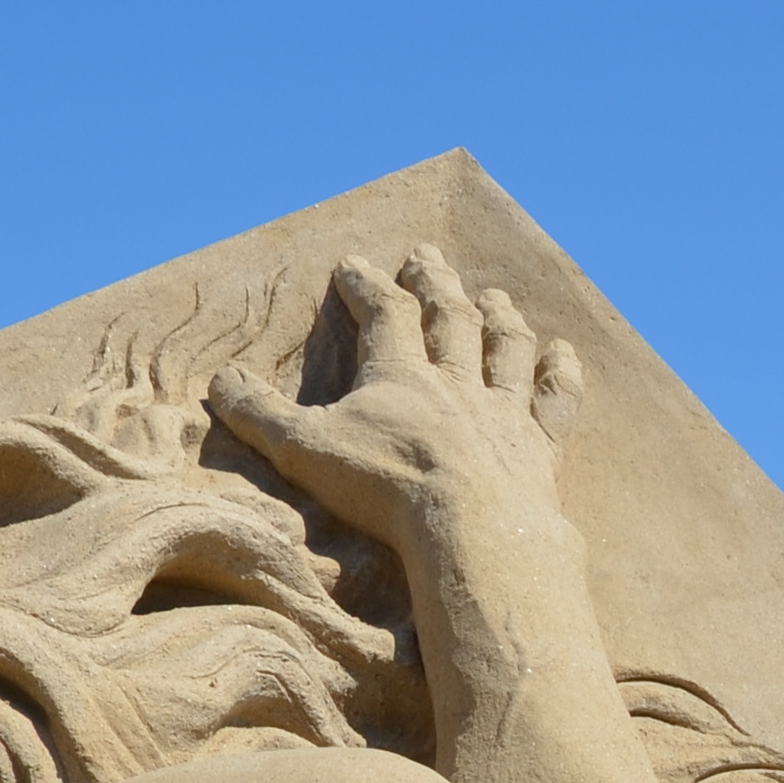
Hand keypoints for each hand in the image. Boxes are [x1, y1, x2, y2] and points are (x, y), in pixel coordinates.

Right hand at [209, 247, 583, 563]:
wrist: (471, 528)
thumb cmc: (385, 489)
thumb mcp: (304, 451)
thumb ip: (261, 415)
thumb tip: (220, 379)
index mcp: (399, 374)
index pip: (383, 312)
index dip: (367, 284)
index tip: (354, 263)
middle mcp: (455, 381)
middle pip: (448, 316)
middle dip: (435, 282)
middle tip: (427, 254)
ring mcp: (501, 412)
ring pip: (503, 348)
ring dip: (498, 317)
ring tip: (494, 295)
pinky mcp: (537, 449)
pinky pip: (553, 400)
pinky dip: (559, 374)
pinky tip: (563, 354)